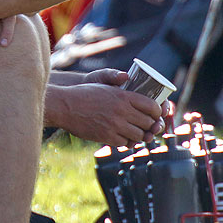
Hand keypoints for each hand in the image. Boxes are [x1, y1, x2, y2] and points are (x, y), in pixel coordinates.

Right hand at [49, 81, 164, 146]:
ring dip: (140, 135)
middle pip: (148, 122)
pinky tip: (124, 138)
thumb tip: (129, 79)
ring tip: (137, 133)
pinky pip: (125, 143)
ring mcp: (115, 125)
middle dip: (150, 125)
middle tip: (148, 126)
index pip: (152, 106)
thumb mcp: (105, 86)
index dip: (157, 112)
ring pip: (139, 135)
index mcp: (124, 96)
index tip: (155, 114)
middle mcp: (122, 110)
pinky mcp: (107, 137)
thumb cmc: (84, 94)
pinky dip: (127, 142)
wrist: (65, 106)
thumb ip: (121, 87)